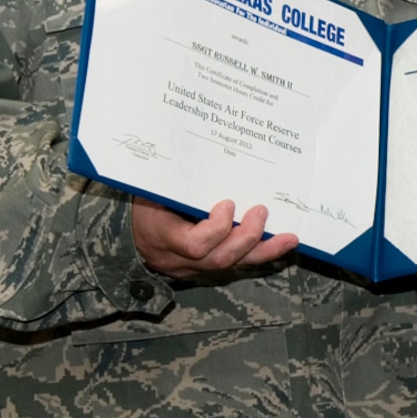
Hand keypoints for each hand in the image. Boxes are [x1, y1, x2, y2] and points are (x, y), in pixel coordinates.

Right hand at [132, 197, 297, 276]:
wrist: (126, 238)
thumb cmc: (142, 206)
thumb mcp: (149, 192)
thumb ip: (172, 181)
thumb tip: (195, 149)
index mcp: (161, 237)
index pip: (193, 244)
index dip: (216, 228)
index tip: (228, 203)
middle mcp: (179, 259)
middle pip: (218, 259)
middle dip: (246, 237)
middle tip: (262, 211)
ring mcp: (194, 268)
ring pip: (232, 266)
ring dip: (264, 250)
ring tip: (290, 238)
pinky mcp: (207, 268)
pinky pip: (236, 264)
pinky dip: (261, 253)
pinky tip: (283, 243)